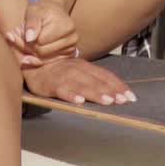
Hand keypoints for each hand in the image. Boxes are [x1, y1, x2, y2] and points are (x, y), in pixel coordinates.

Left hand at [5, 0, 77, 61]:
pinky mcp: (67, 55)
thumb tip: (29, 38)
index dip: (27, 38)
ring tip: (26, 40)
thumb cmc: (42, 10)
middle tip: (18, 36)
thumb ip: (31, 23)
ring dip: (31, 52)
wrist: (53, 12)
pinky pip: (47, 62)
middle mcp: (73, 39)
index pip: (40, 42)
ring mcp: (71, 48)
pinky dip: (37, 58)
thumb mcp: (34, 10)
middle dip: (28, 46)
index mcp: (67, 26)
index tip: (19, 30)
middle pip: (42, 52)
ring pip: (43, 59)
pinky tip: (30, 51)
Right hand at [22, 57, 136, 106]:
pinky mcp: (51, 84)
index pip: (105, 75)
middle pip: (96, 80)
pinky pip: (62, 90)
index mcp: (85, 66)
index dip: (118, 85)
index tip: (131, 96)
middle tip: (123, 100)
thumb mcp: (78, 70)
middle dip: (111, 90)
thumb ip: (94, 78)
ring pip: (82, 85)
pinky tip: (79, 101)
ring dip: (95, 93)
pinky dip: (71, 95)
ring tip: (107, 102)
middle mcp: (76, 69)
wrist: (33, 63)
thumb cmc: (59, 70)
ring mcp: (64, 76)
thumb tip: (116, 91)